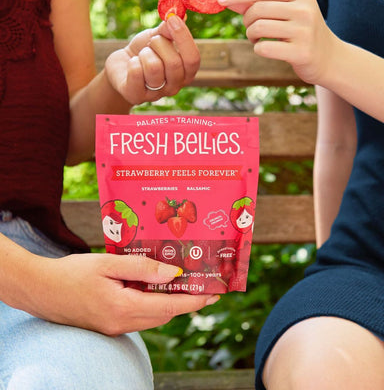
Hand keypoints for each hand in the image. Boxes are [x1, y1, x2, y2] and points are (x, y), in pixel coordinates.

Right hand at [22, 253, 217, 335]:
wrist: (40, 290)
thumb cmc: (72, 273)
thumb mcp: (107, 264)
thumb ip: (141, 267)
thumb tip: (173, 272)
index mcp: (122, 307)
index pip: (169, 306)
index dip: (193, 300)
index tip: (213, 294)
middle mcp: (121, 323)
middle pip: (164, 314)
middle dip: (185, 301)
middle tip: (201, 284)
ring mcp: (114, 327)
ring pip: (153, 317)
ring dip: (169, 302)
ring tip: (181, 282)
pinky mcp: (108, 325)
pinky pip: (139, 317)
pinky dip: (152, 304)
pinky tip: (151, 286)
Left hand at [104, 16, 199, 104]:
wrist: (122, 63)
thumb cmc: (145, 50)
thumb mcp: (157, 36)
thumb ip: (168, 29)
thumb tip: (178, 17)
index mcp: (185, 73)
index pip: (193, 59)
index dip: (184, 38)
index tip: (173, 19)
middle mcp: (174, 87)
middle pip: (174, 63)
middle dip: (159, 44)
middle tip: (151, 42)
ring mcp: (156, 94)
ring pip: (154, 67)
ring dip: (144, 54)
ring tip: (141, 56)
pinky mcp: (136, 96)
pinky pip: (136, 72)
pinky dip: (132, 62)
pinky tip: (132, 65)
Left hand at [218, 0, 337, 85]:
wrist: (329, 58)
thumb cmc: (300, 32)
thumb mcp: (286, 12)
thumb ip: (260, 4)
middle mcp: (304, 9)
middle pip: (257, 10)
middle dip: (246, 20)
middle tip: (251, 29)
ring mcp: (304, 31)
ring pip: (258, 28)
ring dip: (251, 35)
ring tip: (257, 39)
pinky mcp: (301, 52)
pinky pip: (264, 48)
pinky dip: (258, 49)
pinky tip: (266, 49)